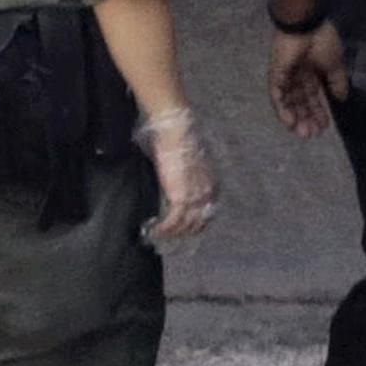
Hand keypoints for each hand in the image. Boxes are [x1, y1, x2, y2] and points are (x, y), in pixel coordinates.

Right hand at [136, 107, 218, 239]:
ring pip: (185, 226)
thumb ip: (185, 176)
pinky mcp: (181, 199)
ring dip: (170, 234)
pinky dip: (162, 230)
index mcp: (213, 183)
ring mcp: (196, 197)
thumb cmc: (178, 138)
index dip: (194, 222)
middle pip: (198, 223)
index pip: (207, 212)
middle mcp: (208, 193)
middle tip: (167, 237)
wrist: (176, 129)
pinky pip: (173, 223)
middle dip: (183, 233)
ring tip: (156, 236)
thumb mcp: (187, 161)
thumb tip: (174, 182)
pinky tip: (152, 231)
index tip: (181, 226)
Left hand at [268, 21, 348, 137]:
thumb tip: (342, 98)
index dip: (318, 112)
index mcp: (311, 72)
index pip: (313, 97)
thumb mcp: (334, 64)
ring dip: (295, 118)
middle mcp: (297, 76)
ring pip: (288, 102)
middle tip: (312, 134)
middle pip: (300, 102)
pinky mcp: (276, 74)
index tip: (324, 127)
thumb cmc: (322, 40)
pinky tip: (290, 122)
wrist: (307, 24)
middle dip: (306, 118)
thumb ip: (337, 82)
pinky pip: (277, 95)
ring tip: (303, 132)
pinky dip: (282, 109)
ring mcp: (285, 75)